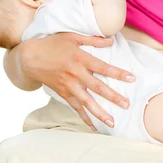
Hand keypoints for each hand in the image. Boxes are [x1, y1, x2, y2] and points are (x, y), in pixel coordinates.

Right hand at [21, 33, 135, 129]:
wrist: (30, 58)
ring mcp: (69, 86)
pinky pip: (75, 108)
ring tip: (112, 122)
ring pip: (87, 102)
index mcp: (80, 58)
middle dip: (113, 97)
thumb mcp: (72, 36)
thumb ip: (93, 40)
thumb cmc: (52, 44)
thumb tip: (111, 41)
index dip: (118, 73)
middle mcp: (75, 74)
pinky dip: (84, 117)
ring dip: (100, 113)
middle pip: (97, 87)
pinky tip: (93, 126)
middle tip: (127, 105)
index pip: (103, 67)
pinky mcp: (63, 93)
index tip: (132, 79)